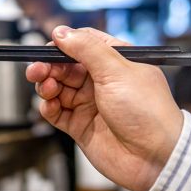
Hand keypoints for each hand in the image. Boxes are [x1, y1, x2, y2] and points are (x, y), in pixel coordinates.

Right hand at [26, 26, 183, 190]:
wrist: (153, 157)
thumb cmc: (148, 113)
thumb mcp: (117, 71)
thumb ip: (87, 49)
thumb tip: (62, 33)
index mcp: (117, 62)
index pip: (84, 44)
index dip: (64, 44)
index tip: (49, 48)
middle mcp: (102, 82)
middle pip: (66, 67)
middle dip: (49, 66)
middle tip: (37, 70)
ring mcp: (90, 104)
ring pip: (58, 89)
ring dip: (47, 86)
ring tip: (46, 89)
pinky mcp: (80, 126)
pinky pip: (57, 112)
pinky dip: (49, 107)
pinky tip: (49, 105)